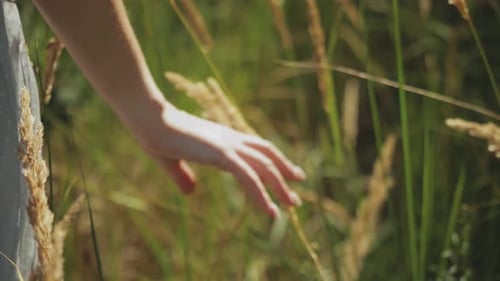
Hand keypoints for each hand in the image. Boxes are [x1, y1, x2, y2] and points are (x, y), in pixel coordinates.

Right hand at [117, 94, 304, 217]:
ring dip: (280, 187)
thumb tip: (190, 192)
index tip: (288, 174)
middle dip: (284, 174)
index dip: (274, 160)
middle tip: (296, 194)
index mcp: (221, 138)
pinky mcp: (220, 153)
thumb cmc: (155, 135)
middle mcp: (230, 139)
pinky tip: (270, 211)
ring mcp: (227, 145)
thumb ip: (183, 176)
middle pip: (267, 156)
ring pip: (264, 167)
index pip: (256, 148)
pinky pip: (248, 177)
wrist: (147, 119)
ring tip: (291, 206)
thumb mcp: (173, 161)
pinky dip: (262, 194)